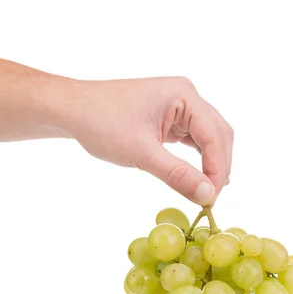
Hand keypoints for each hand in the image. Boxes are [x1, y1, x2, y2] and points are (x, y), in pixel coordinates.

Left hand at [63, 77, 233, 204]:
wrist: (73, 110)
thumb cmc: (101, 123)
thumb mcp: (141, 153)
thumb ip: (177, 174)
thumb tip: (208, 196)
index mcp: (183, 94)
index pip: (213, 135)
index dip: (217, 169)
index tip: (212, 198)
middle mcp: (187, 96)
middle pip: (218, 135)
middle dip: (219, 167)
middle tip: (211, 199)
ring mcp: (180, 107)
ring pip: (210, 139)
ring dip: (212, 165)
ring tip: (208, 193)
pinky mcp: (171, 119)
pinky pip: (195, 140)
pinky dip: (200, 160)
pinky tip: (201, 179)